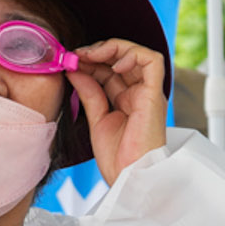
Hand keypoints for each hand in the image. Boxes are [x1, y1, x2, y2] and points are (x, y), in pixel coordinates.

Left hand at [69, 38, 167, 183]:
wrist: (129, 177)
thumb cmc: (117, 158)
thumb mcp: (96, 118)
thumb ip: (88, 92)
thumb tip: (74, 69)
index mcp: (126, 99)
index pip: (109, 69)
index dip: (90, 60)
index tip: (70, 61)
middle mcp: (140, 93)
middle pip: (122, 58)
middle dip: (98, 51)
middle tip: (76, 55)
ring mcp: (149, 93)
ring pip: (138, 53)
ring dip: (113, 48)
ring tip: (90, 55)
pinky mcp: (155, 95)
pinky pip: (152, 62)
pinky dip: (133, 54)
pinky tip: (113, 64)